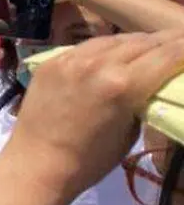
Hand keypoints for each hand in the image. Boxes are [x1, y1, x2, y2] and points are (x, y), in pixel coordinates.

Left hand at [9, 30, 183, 201]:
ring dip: (136, 41)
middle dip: (165, 40)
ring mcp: (71, 59)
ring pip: (114, 39)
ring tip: (151, 43)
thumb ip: (145, 100)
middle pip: (142, 42)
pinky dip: (106, 47)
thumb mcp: (131, 133)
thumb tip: (154, 84)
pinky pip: (87, 46)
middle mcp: (98, 63)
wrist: (35, 165)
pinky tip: (115, 51)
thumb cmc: (89, 161)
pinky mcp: (51, 61)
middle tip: (179, 39)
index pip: (166, 55)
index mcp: (123, 85)